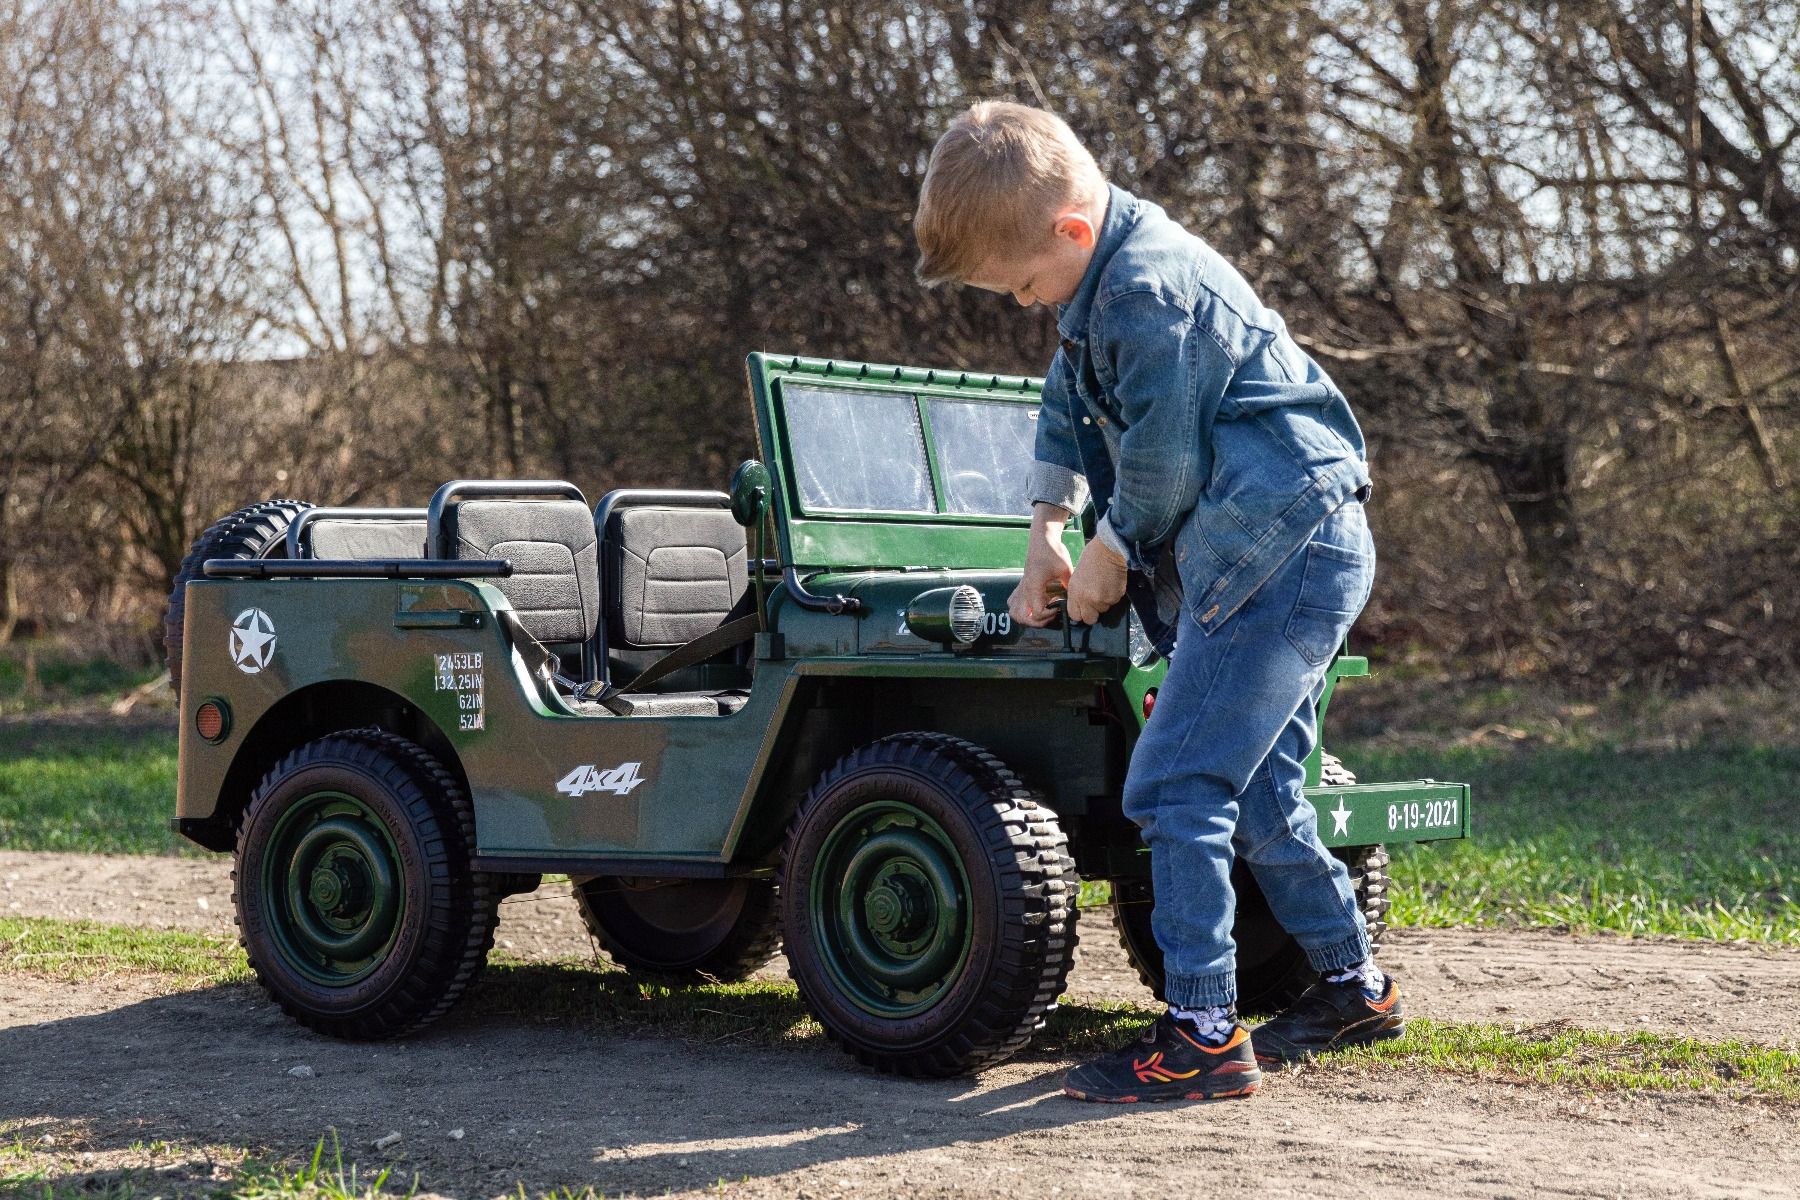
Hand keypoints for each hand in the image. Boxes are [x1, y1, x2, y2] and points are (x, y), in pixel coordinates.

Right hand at [1010, 505, 1075, 626]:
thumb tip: (1075, 601)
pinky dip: (1020, 610)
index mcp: (1034, 586)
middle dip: (1038, 622)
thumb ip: (1069, 586)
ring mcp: (1020, 588)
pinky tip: (1033, 606)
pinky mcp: (1020, 586)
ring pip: (1014, 613)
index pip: (1037, 612)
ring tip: (1041, 614)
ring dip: (1027, 618)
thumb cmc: (1054, 552)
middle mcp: (1024, 589)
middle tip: (1051, 614)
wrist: (1042, 539)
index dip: (1049, 615)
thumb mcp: (1066, 569)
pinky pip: (1013, 603)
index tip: (1059, 606)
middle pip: (1023, 617)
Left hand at [1065, 536, 1126, 623]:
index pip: (1074, 615)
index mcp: (1074, 592)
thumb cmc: (1092, 558)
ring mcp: (1101, 599)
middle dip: (1093, 613)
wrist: (1109, 549)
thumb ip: (1077, 593)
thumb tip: (1080, 604)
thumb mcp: (1076, 576)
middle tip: (1096, 601)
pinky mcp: (1114, 597)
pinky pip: (1113, 602)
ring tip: (1104, 586)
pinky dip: (1113, 596)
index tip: (1083, 609)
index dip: (1080, 613)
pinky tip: (1111, 584)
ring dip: (1104, 602)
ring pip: (1103, 610)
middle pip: (1089, 619)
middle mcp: (1086, 599)